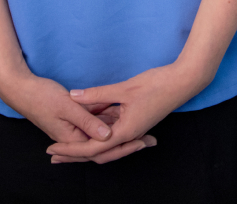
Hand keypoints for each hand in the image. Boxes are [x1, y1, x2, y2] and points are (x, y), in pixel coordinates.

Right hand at [0, 71, 150, 162]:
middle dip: (128, 145)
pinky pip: (95, 124)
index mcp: (74, 138)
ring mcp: (73, 129)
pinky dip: (108, 122)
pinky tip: (122, 115)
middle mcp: (74, 137)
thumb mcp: (67, 106)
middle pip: (105, 147)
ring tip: (144, 133)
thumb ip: (88, 120)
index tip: (145, 142)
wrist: (19, 89)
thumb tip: (107, 135)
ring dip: (119, 135)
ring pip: (101, 135)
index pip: (103, 150)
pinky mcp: (72, 119)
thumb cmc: (40, 96)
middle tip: (151, 141)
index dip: (125, 146)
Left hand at [47, 63, 206, 163]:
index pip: (92, 148)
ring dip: (86, 139)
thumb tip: (73, 95)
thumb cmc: (157, 85)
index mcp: (125, 132)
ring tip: (63, 139)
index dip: (70, 150)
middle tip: (52, 154)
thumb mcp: (124, 88)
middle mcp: (128, 134)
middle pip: (96, 150)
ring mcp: (132, 127)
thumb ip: (97, 94)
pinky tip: (86, 119)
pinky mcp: (134, 118)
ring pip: (104, 138)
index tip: (52, 150)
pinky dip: (99, 125)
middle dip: (74, 152)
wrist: (184, 81)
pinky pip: (113, 126)